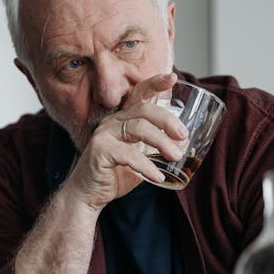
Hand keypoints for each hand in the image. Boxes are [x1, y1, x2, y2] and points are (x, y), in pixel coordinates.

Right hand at [62, 73, 188, 209]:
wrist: (88, 196)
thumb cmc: (115, 175)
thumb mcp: (140, 157)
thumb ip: (156, 147)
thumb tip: (185, 144)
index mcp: (122, 120)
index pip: (138, 94)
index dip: (154, 83)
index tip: (172, 77)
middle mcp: (112, 122)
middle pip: (143, 110)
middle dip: (167, 120)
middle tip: (183, 136)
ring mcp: (103, 135)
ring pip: (138, 128)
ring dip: (161, 142)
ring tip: (176, 157)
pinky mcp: (99, 151)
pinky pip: (128, 154)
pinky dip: (146, 166)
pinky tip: (157, 177)